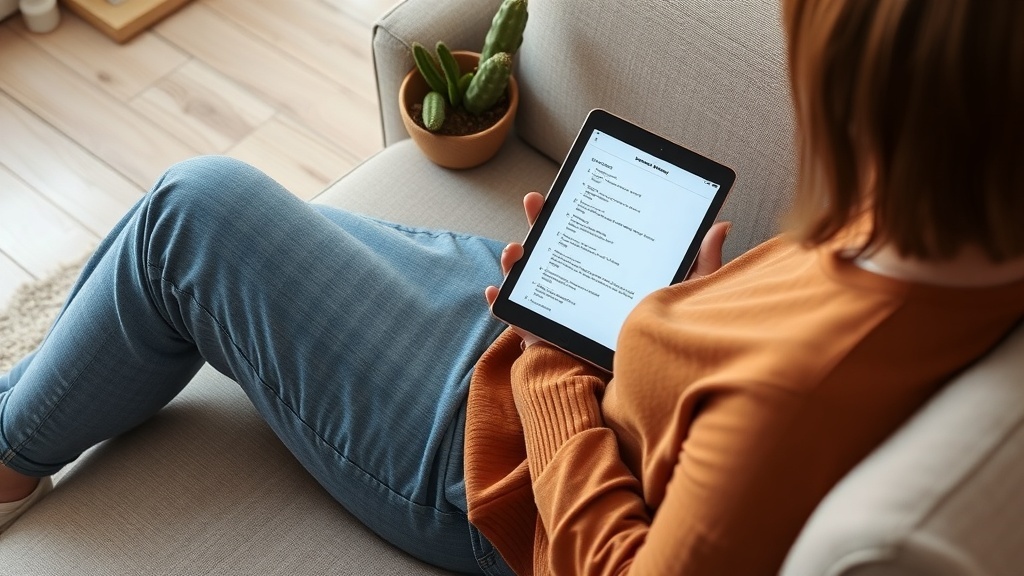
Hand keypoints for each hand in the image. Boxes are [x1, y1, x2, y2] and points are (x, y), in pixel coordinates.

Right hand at [484, 193, 731, 347]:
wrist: (645, 403)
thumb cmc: (664, 349)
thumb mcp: (686, 302)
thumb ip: (702, 268)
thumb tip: (720, 226)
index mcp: (609, 276)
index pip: (591, 235)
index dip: (577, 210)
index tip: (569, 187)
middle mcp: (581, 291)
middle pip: (556, 249)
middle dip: (542, 223)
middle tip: (536, 201)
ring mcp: (559, 314)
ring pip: (531, 280)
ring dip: (517, 261)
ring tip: (515, 249)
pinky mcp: (546, 342)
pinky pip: (518, 322)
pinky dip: (504, 306)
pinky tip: (499, 292)